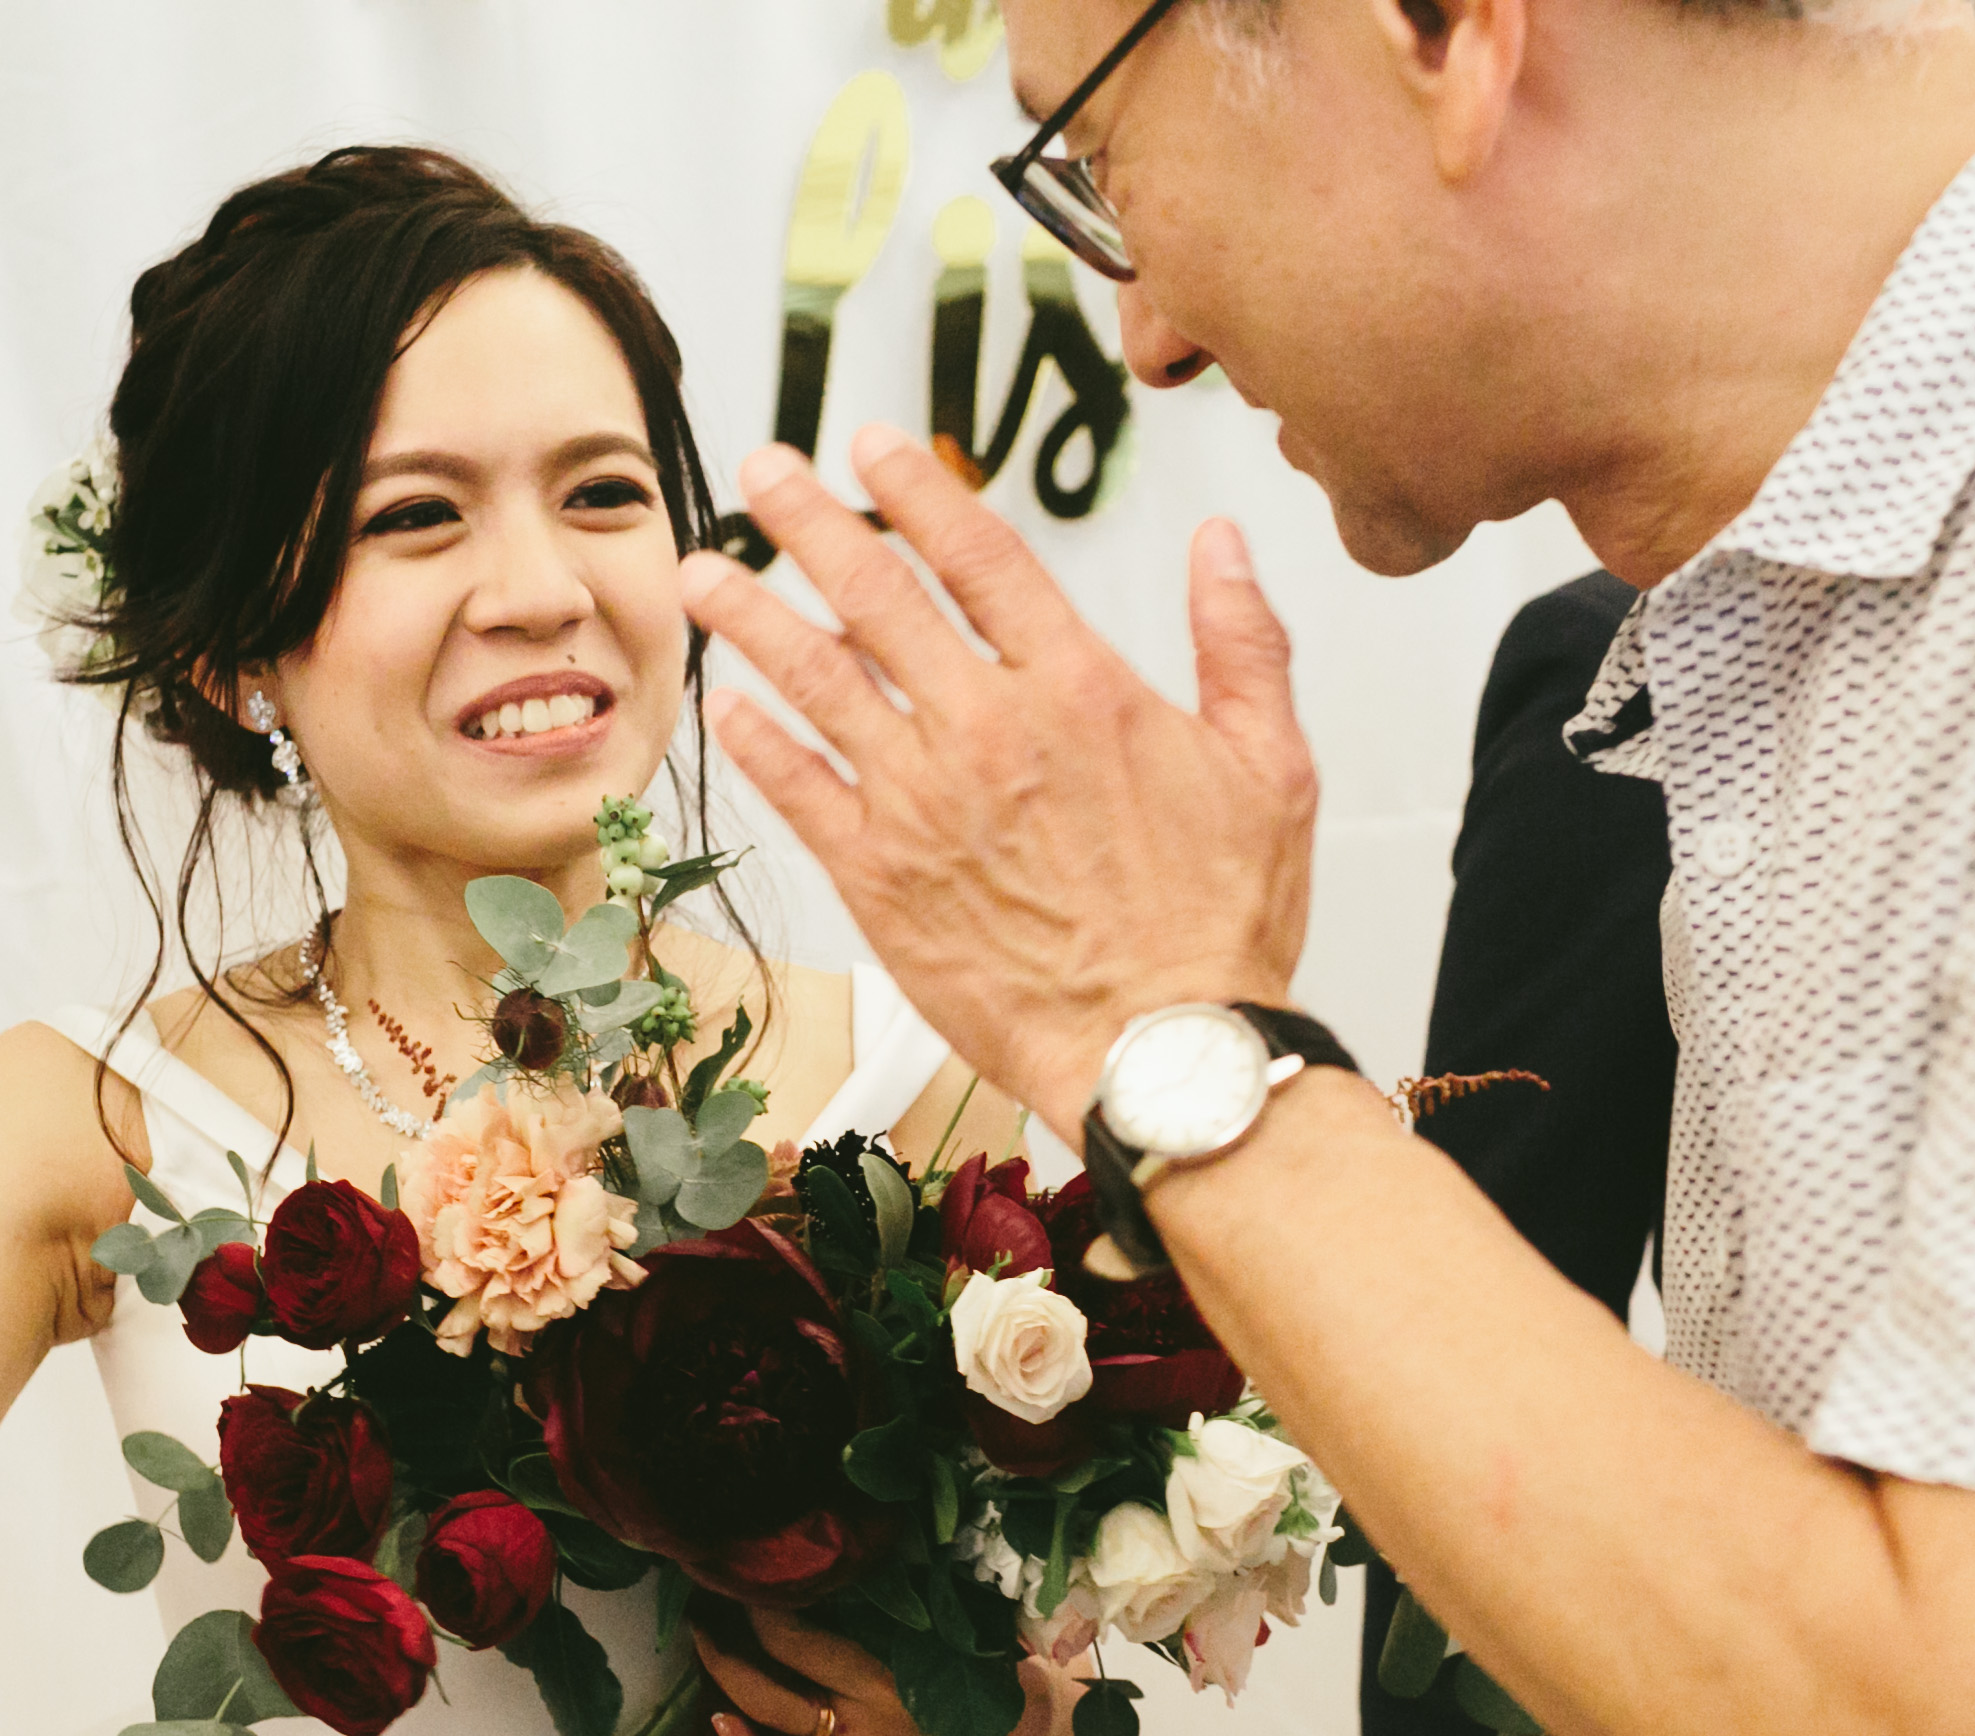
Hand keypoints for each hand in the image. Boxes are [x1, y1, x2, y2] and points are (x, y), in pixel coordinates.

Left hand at [679, 430, 1317, 1143]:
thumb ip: (1243, 642)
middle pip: (878, 596)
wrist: (1164, 1050)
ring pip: (818, 682)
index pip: (978, 556)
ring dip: (753, 615)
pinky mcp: (880, 881)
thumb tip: (1223, 546)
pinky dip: (758, 742)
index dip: (916, 491)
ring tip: (702, 569)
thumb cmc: (1218, 928)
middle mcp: (987, 731)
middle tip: (762, 470)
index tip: (870, 447)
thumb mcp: (1271, 766)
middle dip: (809, 521)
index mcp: (1079, 689)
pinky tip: (729, 704)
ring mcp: (922, 805)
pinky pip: (799, 792)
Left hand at [697, 1605, 1076, 1735]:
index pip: (802, 1640)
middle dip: (732, 1633)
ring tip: (704, 1636)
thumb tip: (862, 1548)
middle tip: (712, 1594)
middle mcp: (863, 1716)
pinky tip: (718, 1722)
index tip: (751, 1572)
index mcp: (890, 1675)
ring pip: (768, 1716)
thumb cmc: (984, 1670)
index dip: (763, 1606)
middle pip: (774, 1676)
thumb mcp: (956, 1627)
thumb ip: (914, 1600)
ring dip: (726, 1674)